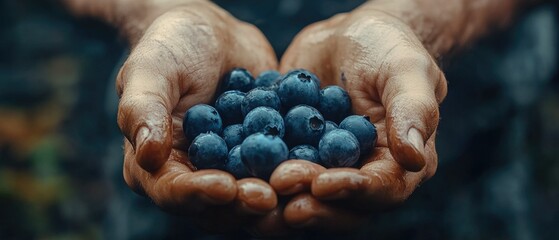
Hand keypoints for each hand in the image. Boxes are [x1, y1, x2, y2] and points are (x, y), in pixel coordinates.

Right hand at [115, 1, 283, 233]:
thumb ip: (143, 110)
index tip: (226, 187)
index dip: (199, 194)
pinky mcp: (261, 158)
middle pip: (218, 206)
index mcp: (155, 166)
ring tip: (299, 188)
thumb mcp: (149, 70)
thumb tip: (148, 155)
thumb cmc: (170, 47)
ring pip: (253, 196)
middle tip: (271, 197)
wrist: (211, 34)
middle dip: (244, 204)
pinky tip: (320, 168)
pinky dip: (298, 172)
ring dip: (277, 197)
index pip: (173, 191)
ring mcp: (230, 170)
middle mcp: (193, 177)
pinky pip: (279, 170)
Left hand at [271, 7, 447, 230]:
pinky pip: (274, 169)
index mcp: (395, 163)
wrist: (349, 36)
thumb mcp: (406, 71)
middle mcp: (359, 175)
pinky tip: (230, 170)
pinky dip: (253, 173)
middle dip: (308, 202)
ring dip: (276, 199)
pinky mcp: (292, 155)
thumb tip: (415, 158)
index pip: (380, 189)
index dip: (352, 191)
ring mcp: (323, 168)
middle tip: (278, 190)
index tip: (322, 183)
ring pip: (302, 196)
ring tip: (250, 192)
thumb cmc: (388, 49)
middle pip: (338, 205)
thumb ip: (413, 111)